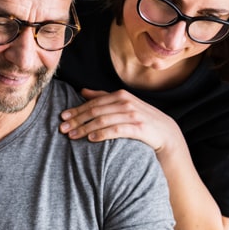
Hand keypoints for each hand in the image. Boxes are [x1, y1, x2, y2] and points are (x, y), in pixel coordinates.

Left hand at [59, 89, 179, 152]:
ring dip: (85, 128)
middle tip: (62, 129)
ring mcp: (132, 115)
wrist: (166, 134)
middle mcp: (126, 102)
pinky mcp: (138, 128)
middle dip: (76, 120)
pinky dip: (101, 134)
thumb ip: (103, 97)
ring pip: (102, 120)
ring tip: (72, 136)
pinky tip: (90, 139)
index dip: (76, 110)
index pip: (93, 102)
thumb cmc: (141, 119)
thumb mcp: (123, 105)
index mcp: (120, 95)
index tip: (62, 117)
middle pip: (95, 111)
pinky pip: (115, 130)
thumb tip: (82, 90)